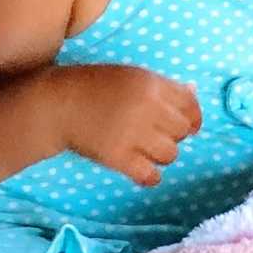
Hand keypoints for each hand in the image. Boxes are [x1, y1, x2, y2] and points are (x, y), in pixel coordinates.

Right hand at [53, 64, 201, 186]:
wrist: (58, 104)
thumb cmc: (96, 88)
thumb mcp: (132, 77)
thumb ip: (164, 87)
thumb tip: (195, 92)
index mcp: (151, 83)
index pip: (190, 105)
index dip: (192, 117)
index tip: (186, 126)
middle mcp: (146, 107)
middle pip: (182, 131)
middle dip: (172, 135)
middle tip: (154, 135)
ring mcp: (132, 133)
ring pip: (170, 154)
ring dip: (160, 155)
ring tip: (144, 150)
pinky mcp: (118, 157)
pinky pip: (150, 175)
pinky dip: (149, 176)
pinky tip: (140, 169)